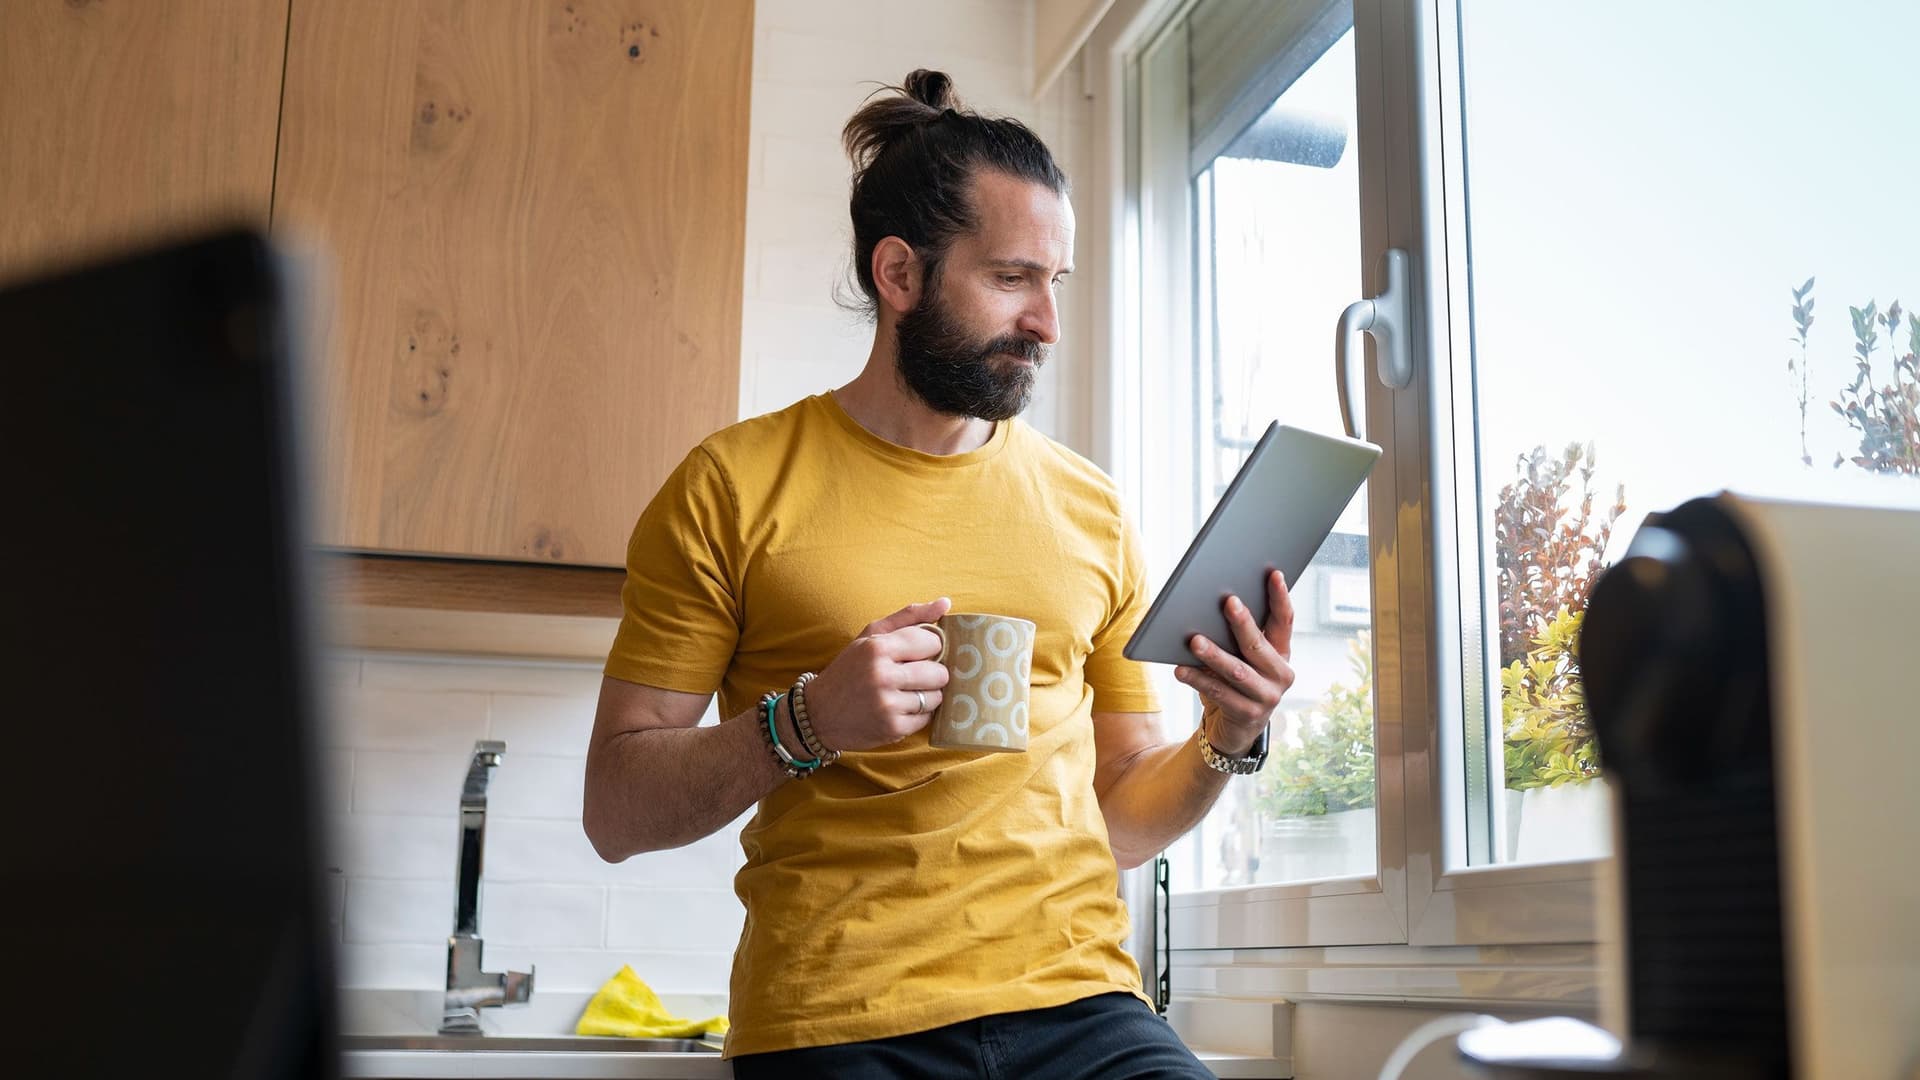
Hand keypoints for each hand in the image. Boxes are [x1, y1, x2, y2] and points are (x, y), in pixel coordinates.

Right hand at [803, 598, 952, 751]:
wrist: (818, 713)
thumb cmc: (849, 669)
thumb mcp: (870, 636)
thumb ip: (909, 616)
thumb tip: (946, 603)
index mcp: (877, 648)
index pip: (932, 642)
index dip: (930, 648)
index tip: (918, 653)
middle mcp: (882, 675)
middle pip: (939, 673)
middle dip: (932, 674)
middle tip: (912, 676)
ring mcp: (887, 704)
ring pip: (935, 697)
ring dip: (926, 696)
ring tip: (904, 693)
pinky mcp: (892, 729)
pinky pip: (926, 719)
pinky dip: (917, 715)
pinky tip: (899, 709)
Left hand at [1174, 570, 1295, 753]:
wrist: (1235, 729)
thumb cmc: (1234, 682)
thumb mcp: (1241, 657)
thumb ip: (1236, 636)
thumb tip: (1212, 604)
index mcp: (1282, 653)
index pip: (1285, 620)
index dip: (1280, 597)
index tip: (1273, 573)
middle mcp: (1281, 674)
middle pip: (1258, 644)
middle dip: (1242, 622)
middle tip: (1227, 601)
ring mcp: (1268, 697)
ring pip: (1237, 670)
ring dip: (1214, 654)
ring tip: (1194, 640)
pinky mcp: (1249, 715)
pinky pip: (1219, 693)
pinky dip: (1198, 680)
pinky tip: (1181, 670)